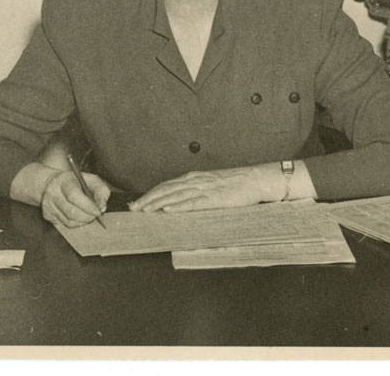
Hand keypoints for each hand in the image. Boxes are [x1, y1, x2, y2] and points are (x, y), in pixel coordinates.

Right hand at [40, 169, 110, 227]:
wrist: (52, 183)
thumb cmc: (76, 182)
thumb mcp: (91, 180)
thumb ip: (101, 191)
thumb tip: (102, 208)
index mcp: (64, 181)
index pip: (74, 196)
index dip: (88, 206)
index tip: (98, 212)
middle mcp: (53, 193)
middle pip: (71, 212)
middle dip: (88, 216)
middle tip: (95, 215)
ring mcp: (48, 205)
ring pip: (69, 221)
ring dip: (83, 221)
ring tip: (89, 216)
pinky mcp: (47, 215)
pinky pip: (64, 225)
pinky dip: (76, 223)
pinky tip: (79, 217)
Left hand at [129, 164, 280, 213]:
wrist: (256, 180)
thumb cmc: (236, 184)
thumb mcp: (213, 184)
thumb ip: (198, 190)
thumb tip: (182, 201)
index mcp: (195, 177)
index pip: (167, 185)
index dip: (151, 193)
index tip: (138, 202)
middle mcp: (196, 181)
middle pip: (167, 190)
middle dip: (148, 199)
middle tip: (134, 209)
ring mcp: (205, 189)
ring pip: (176, 196)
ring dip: (158, 204)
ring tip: (144, 211)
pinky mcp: (214, 199)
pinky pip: (193, 203)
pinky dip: (178, 207)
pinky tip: (168, 211)